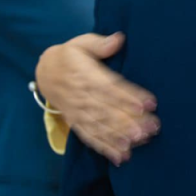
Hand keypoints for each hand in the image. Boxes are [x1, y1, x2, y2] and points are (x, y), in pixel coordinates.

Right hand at [35, 33, 158, 164]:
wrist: (44, 72)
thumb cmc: (70, 55)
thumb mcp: (81, 43)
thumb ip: (100, 44)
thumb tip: (118, 39)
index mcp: (85, 75)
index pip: (109, 88)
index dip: (129, 96)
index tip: (148, 104)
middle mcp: (81, 96)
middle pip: (107, 110)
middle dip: (130, 121)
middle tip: (151, 128)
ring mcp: (77, 112)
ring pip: (100, 126)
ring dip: (120, 136)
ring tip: (140, 142)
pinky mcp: (75, 122)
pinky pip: (90, 137)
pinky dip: (105, 148)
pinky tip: (122, 156)